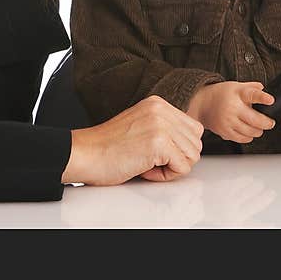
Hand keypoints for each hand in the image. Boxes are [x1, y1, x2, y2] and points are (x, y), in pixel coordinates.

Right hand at [61, 95, 203, 185]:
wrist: (84, 154)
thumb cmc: (106, 147)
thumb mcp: (140, 126)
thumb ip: (163, 127)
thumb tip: (188, 144)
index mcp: (157, 103)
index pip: (193, 129)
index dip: (178, 147)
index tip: (156, 152)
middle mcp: (161, 109)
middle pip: (196, 142)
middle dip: (177, 158)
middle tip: (151, 160)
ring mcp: (160, 124)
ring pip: (192, 155)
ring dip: (172, 167)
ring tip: (147, 163)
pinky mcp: (159, 143)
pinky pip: (183, 168)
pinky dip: (166, 176)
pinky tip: (145, 169)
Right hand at [188, 81, 274, 143]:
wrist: (202, 103)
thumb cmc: (221, 94)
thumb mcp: (235, 86)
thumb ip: (251, 86)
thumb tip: (262, 87)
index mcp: (237, 94)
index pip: (251, 94)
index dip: (262, 98)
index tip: (271, 100)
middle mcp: (232, 108)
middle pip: (255, 120)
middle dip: (267, 123)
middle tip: (270, 122)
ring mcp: (228, 121)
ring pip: (251, 132)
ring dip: (258, 131)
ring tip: (258, 127)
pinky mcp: (224, 131)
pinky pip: (242, 139)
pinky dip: (248, 137)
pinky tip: (248, 131)